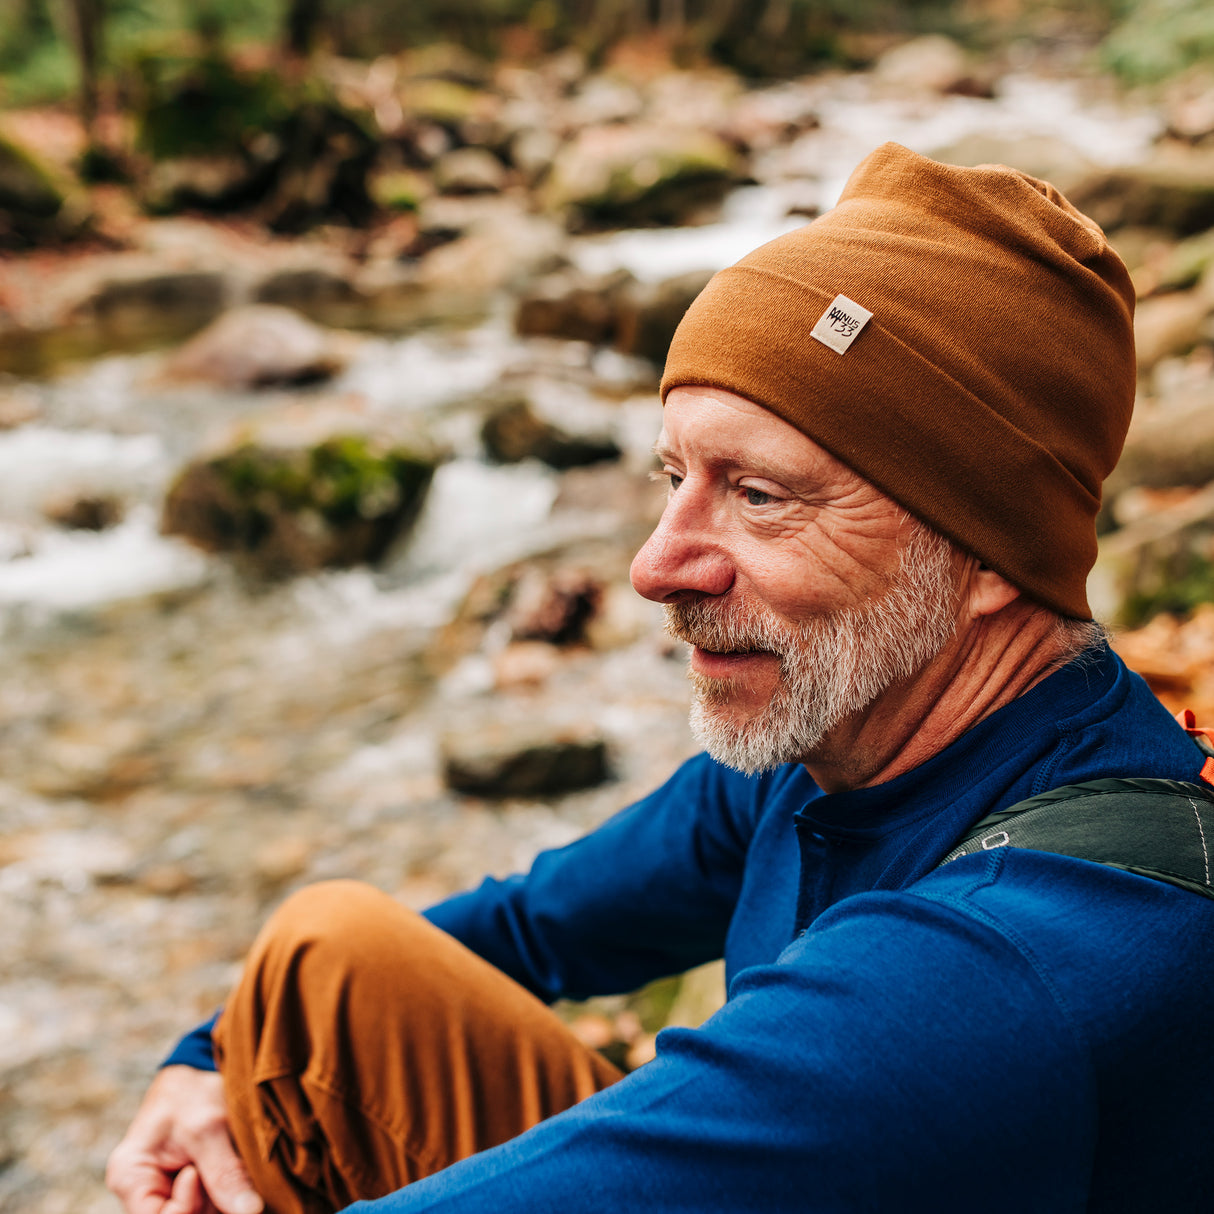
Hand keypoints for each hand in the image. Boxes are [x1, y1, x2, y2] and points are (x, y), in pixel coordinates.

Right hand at [107, 1065, 264, 1213]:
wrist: (202, 1069)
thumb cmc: (194, 1090)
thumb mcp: (209, 1127)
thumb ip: (225, 1172)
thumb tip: (250, 1212)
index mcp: (131, 1177)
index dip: (185, 1206)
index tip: (196, 1172)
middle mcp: (145, 1191)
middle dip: (210, 1203)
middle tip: (222, 1163)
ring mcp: (170, 1192)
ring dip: (225, 1197)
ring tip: (229, 1156)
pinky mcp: (194, 1190)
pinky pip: (214, 1205)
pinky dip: (230, 1192)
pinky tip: (236, 1166)